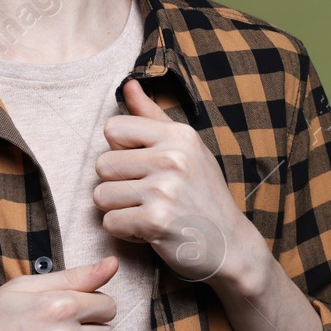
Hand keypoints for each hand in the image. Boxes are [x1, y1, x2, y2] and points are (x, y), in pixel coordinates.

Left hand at [92, 78, 263, 289]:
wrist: (229, 245)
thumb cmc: (203, 195)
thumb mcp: (186, 150)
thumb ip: (152, 117)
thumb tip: (128, 85)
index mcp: (179, 135)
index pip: (114, 128)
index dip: (120, 151)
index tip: (142, 167)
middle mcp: (173, 158)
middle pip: (102, 164)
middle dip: (117, 184)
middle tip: (146, 196)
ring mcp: (165, 190)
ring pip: (101, 195)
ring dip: (118, 209)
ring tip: (147, 212)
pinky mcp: (156, 221)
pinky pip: (110, 223)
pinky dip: (125, 231)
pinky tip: (149, 230)